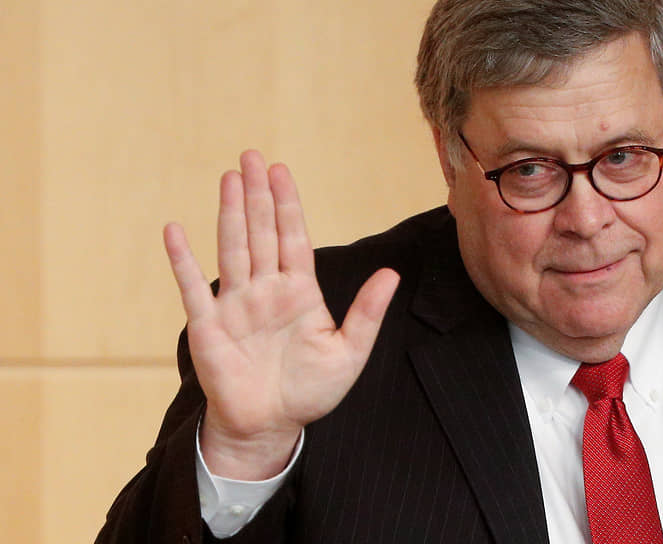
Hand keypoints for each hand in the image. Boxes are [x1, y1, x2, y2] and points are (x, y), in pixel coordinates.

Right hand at [163, 150, 398, 478]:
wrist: (271, 426)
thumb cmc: (310, 391)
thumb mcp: (349, 353)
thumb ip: (368, 313)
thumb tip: (391, 274)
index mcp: (299, 291)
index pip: (293, 237)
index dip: (287, 204)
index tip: (281, 171)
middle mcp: (266, 290)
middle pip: (261, 232)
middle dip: (257, 195)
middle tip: (252, 156)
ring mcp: (236, 305)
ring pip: (234, 249)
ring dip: (229, 214)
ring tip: (229, 177)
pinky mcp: (208, 326)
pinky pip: (193, 288)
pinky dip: (183, 260)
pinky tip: (175, 231)